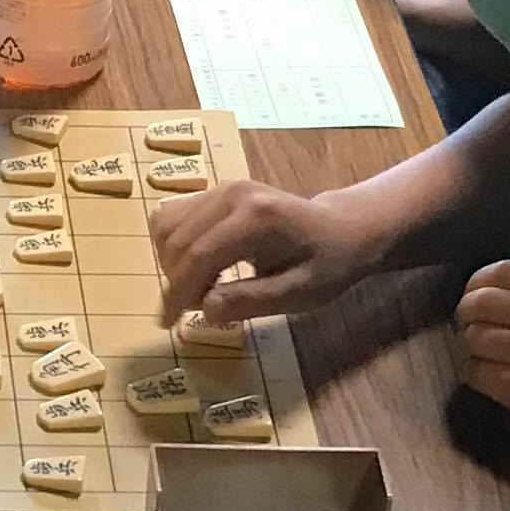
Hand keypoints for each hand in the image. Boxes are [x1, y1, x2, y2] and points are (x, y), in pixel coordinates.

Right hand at [150, 179, 377, 326]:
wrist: (342, 228)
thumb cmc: (327, 264)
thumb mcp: (299, 293)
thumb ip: (252, 300)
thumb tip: (205, 309)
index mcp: (256, 217)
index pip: (199, 255)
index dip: (178, 292)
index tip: (168, 323)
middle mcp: (233, 194)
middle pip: (178, 241)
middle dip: (175, 281)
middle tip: (194, 309)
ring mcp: (223, 188)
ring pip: (167, 225)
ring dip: (171, 262)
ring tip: (199, 287)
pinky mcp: (217, 191)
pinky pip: (175, 216)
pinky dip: (175, 246)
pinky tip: (199, 267)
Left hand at [454, 260, 509, 467]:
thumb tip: (482, 288)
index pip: (503, 270)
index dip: (477, 282)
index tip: (474, 296)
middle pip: (480, 302)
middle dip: (467, 313)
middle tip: (472, 327)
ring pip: (473, 337)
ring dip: (472, 346)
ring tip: (487, 354)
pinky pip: (476, 372)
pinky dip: (476, 373)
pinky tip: (491, 377)